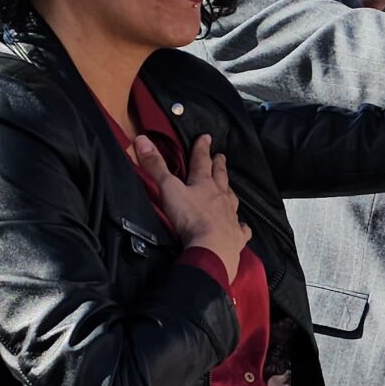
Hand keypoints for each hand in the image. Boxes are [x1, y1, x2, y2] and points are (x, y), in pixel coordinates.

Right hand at [131, 135, 245, 278]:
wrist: (212, 248)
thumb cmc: (190, 218)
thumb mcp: (168, 189)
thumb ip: (156, 166)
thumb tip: (142, 139)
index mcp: (204, 184)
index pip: (202, 161)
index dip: (202, 148)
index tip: (206, 137)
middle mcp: (221, 197)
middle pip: (220, 177)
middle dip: (219, 165)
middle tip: (221, 156)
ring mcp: (231, 216)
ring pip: (231, 199)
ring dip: (229, 191)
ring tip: (228, 186)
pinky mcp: (236, 235)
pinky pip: (241, 228)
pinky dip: (241, 225)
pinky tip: (242, 225)